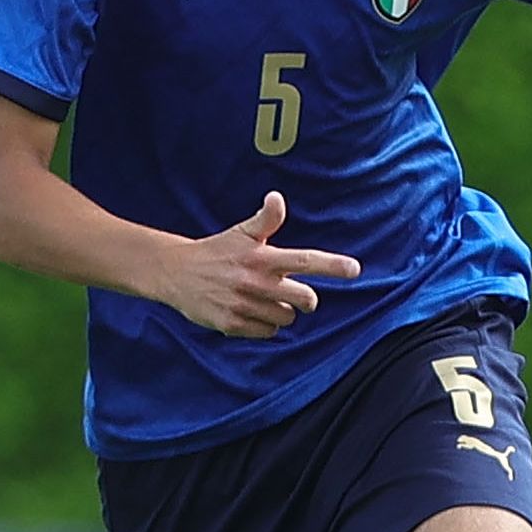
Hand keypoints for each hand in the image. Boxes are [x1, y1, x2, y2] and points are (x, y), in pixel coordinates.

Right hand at [165, 193, 363, 339]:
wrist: (175, 273)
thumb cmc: (217, 251)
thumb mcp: (241, 233)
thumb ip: (266, 220)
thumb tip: (277, 198)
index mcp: (262, 257)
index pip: (305, 261)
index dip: (332, 266)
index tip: (355, 269)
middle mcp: (256, 282)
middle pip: (304, 299)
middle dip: (305, 299)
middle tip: (292, 293)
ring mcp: (244, 305)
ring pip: (286, 319)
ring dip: (281, 312)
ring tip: (261, 299)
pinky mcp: (232, 324)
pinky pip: (267, 333)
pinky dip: (263, 326)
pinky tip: (248, 312)